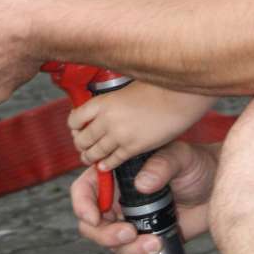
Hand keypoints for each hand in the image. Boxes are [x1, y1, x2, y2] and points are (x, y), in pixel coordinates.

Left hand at [69, 80, 212, 168]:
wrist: (179, 98)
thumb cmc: (158, 88)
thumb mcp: (126, 88)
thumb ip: (111, 102)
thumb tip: (100, 108)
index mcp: (103, 101)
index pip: (74, 118)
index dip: (74, 126)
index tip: (78, 128)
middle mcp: (107, 119)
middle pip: (81, 139)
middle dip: (81, 144)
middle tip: (85, 146)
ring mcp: (119, 135)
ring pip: (94, 153)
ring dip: (90, 157)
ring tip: (91, 158)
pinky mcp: (133, 148)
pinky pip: (112, 161)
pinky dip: (106, 165)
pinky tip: (105, 165)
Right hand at [70, 140, 219, 253]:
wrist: (218, 189)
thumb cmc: (198, 165)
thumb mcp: (181, 156)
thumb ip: (162, 164)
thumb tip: (142, 184)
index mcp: (119, 175)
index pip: (87, 188)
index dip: (82, 204)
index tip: (95, 217)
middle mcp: (120, 200)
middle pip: (93, 224)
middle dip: (105, 234)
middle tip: (129, 234)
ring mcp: (132, 223)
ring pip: (111, 245)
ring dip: (127, 251)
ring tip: (155, 244)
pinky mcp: (146, 240)